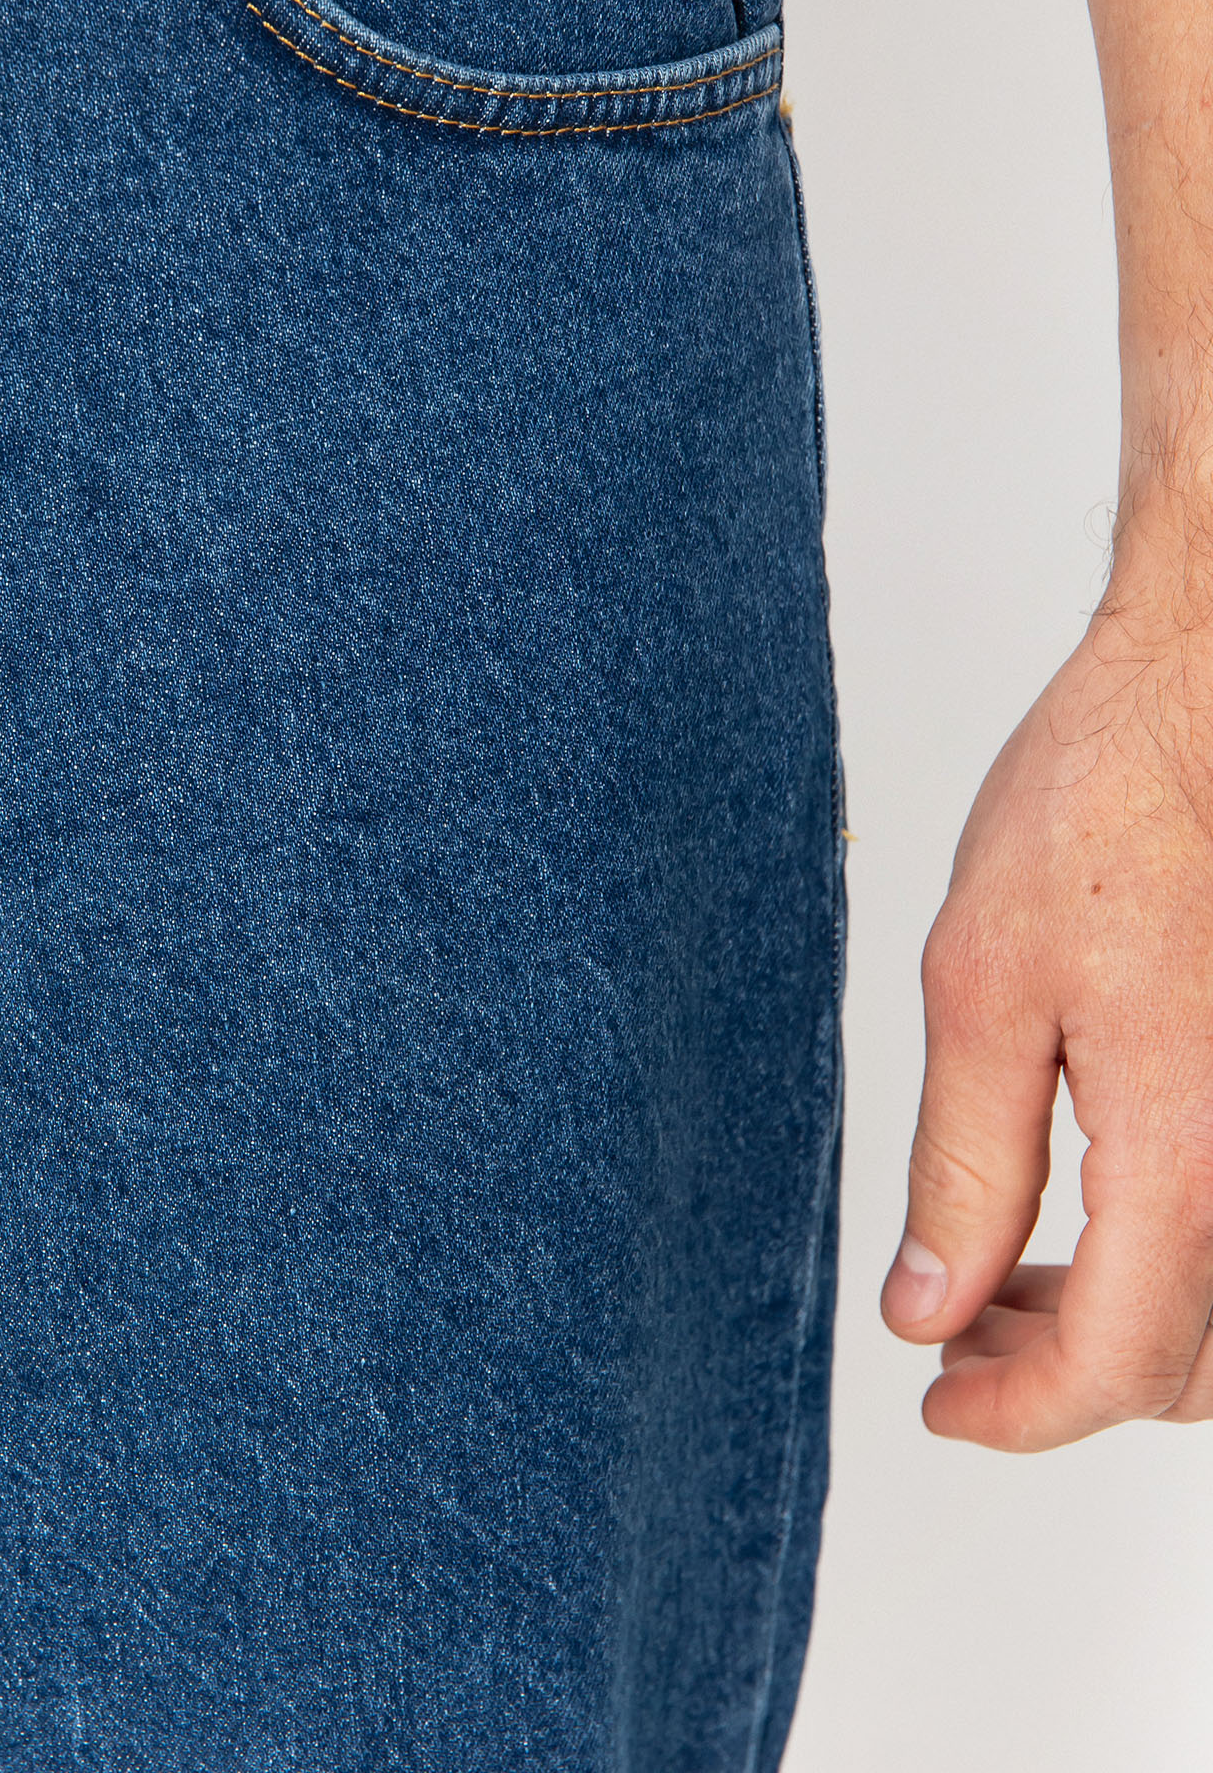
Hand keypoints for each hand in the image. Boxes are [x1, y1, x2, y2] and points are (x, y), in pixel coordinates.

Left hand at [882, 505, 1212, 1447]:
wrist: (1198, 703)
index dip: (1021, 1414)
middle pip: (1192, 1365)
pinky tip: (1086, 1222)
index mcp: (1189, 1147)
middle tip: (954, 1339)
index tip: (941, 1405)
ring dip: (1124, 1326)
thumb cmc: (1098, 807)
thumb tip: (931, 1310)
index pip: (1123, 1364)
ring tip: (1000, 1285)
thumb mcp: (981, 988)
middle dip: (1068, 1376)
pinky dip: (1174, 1258)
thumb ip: (964, 1170)